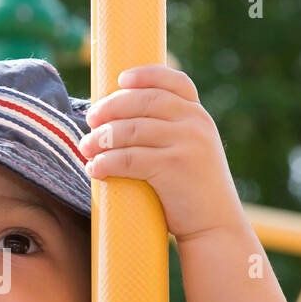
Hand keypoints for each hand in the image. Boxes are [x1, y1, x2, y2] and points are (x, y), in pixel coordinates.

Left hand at [78, 64, 247, 241]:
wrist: (215, 226)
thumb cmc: (192, 192)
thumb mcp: (190, 151)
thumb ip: (169, 132)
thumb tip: (119, 121)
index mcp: (198, 115)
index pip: (174, 81)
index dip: (146, 75)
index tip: (120, 80)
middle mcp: (196, 122)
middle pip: (144, 101)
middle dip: (111, 107)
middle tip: (90, 120)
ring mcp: (187, 142)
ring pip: (132, 129)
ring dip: (102, 138)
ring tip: (85, 148)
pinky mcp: (174, 166)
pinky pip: (130, 158)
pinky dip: (106, 162)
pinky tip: (95, 169)